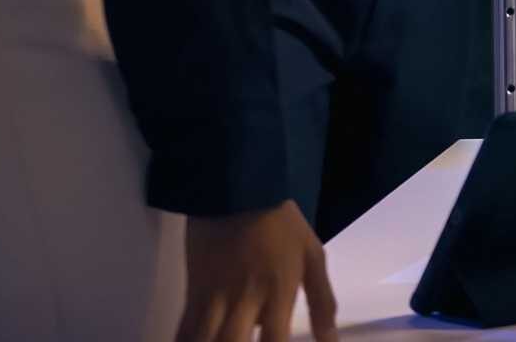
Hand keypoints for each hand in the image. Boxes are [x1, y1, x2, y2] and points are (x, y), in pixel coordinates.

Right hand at [177, 201, 337, 341]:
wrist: (236, 189)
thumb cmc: (281, 223)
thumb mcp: (313, 257)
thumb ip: (323, 303)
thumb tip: (330, 341)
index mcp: (279, 292)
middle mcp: (245, 301)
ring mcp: (215, 297)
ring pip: (205, 340)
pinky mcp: (193, 291)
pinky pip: (184, 329)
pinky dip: (186, 341)